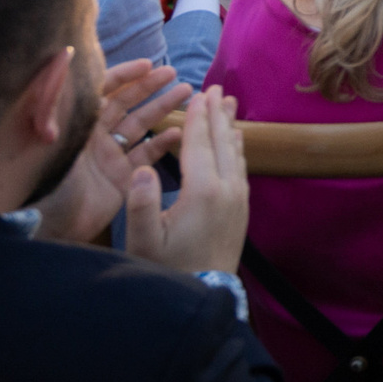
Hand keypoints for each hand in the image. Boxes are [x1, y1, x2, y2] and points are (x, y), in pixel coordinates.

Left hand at [33, 59, 189, 241]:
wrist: (48, 226)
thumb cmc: (47, 180)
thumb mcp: (51, 138)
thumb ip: (60, 101)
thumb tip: (65, 62)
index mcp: (77, 124)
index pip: (101, 91)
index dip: (124, 75)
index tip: (148, 65)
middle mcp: (95, 137)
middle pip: (125, 104)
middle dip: (149, 86)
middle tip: (174, 74)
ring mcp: (109, 157)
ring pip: (140, 125)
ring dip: (162, 108)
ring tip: (187, 93)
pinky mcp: (122, 179)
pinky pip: (146, 155)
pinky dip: (163, 143)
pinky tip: (179, 132)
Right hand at [126, 86, 249, 276]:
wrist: (204, 294)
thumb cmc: (167, 269)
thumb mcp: (143, 242)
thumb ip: (140, 205)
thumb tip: (142, 168)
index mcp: (202, 192)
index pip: (200, 145)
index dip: (198, 118)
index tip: (199, 93)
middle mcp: (227, 189)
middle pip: (222, 142)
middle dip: (217, 114)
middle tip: (217, 88)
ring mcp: (238, 199)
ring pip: (236, 153)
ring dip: (230, 126)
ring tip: (228, 104)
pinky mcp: (242, 208)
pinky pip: (241, 168)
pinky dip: (236, 148)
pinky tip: (234, 141)